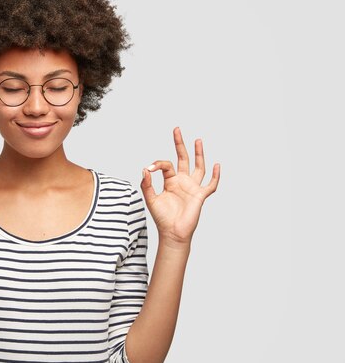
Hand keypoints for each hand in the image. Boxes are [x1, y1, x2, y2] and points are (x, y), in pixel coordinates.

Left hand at [140, 127, 219, 249]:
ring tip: (198, 140)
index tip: (150, 168)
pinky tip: (217, 165)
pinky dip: (216, 175)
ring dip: (199, 154)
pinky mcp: (200, 195)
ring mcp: (193, 187)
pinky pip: (211, 184)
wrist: (172, 233)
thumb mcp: (151, 199)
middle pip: (183, 158)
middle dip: (180, 144)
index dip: (158, 163)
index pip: (166, 165)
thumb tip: (145, 169)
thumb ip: (146, 184)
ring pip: (198, 167)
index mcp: (170, 181)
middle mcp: (182, 181)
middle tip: (177, 129)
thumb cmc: (162, 218)